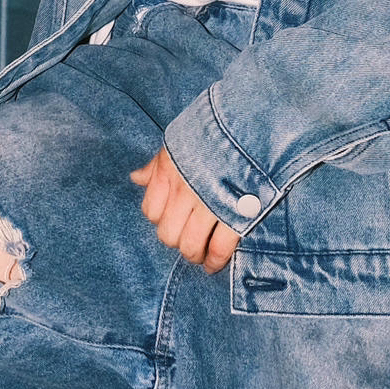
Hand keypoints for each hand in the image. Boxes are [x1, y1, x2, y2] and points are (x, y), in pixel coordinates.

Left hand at [131, 144, 241, 270]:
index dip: (161, 219)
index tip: (173, 220)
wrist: (254, 124)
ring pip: (190, 246)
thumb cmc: (215, 132)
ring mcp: (208, 205)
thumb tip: (135, 178)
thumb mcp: (180, 141)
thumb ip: (157, 164)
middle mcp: (184, 191)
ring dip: (195, 255)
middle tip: (189, 241)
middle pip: (168, 235)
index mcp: (169, 172)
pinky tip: (214, 264)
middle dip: (178, 242)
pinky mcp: (234, 215)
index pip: (151, 211)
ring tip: (201, 256)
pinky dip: (215, 261)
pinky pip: (218, 248)